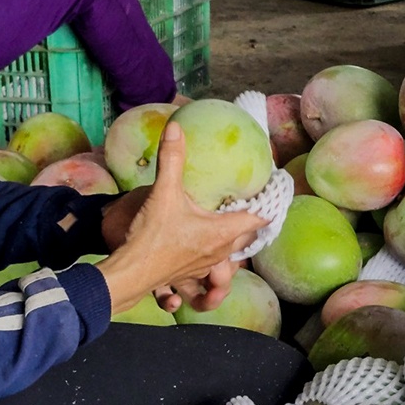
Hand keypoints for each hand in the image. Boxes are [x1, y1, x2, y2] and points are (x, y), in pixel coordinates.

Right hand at [94, 122, 265, 317]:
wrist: (130, 272)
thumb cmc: (151, 235)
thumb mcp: (163, 192)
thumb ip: (172, 159)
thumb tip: (175, 128)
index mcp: (222, 232)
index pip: (257, 219)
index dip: (267, 208)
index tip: (274, 196)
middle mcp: (220, 252)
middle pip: (247, 239)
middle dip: (252, 225)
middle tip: (254, 209)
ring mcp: (206, 268)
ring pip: (232, 257)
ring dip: (236, 245)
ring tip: (234, 231)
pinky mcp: (190, 276)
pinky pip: (212, 273)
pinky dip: (216, 263)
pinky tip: (206, 255)